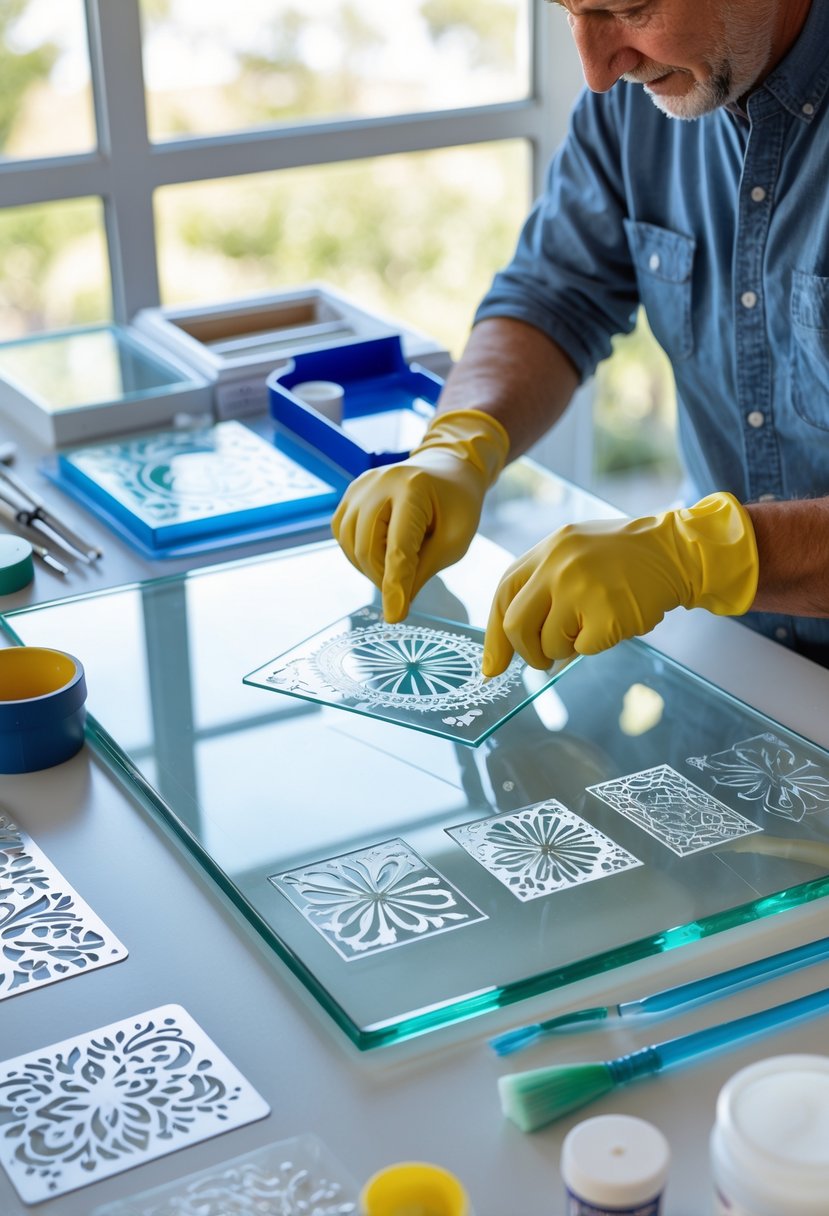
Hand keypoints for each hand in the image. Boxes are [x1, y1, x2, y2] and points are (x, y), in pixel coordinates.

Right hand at [332, 409, 508, 621]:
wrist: (446, 468)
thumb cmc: (456, 505)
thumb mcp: (455, 540)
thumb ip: (423, 570)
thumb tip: (396, 602)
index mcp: (413, 489)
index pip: (398, 547)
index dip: (395, 585)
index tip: (395, 616)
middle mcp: (379, 483)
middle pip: (368, 549)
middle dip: (384, 579)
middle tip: (404, 591)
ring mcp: (360, 486)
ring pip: (350, 545)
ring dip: (371, 569)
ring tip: (397, 568)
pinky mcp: (350, 494)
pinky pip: (343, 535)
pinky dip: (359, 554)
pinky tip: (380, 553)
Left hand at [482, 492, 757, 673]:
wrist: (676, 551)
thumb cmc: (623, 559)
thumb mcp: (574, 554)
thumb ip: (542, 589)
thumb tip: (511, 648)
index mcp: (548, 550)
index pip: (504, 595)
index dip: (494, 635)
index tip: (491, 667)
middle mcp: (559, 566)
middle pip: (516, 625)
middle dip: (527, 652)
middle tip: (542, 660)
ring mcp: (582, 589)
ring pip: (550, 643)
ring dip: (566, 648)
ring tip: (591, 625)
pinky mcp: (606, 613)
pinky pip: (584, 649)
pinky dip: (596, 645)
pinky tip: (615, 623)